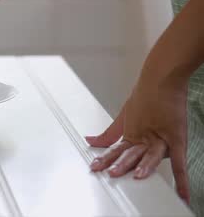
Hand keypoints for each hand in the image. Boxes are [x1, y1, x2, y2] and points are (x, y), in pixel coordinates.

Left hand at [85, 77, 189, 202]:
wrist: (162, 78)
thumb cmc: (147, 95)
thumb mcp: (123, 116)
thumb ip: (108, 133)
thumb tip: (90, 140)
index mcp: (133, 136)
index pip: (117, 151)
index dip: (105, 159)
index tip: (95, 167)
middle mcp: (145, 140)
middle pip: (131, 155)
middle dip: (121, 164)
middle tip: (110, 173)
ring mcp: (160, 139)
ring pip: (149, 156)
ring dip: (143, 165)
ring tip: (136, 176)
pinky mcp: (176, 138)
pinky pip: (180, 162)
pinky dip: (182, 178)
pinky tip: (182, 193)